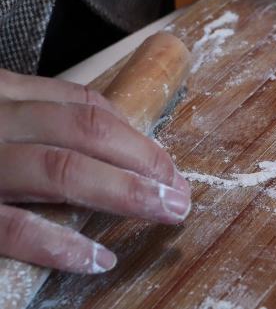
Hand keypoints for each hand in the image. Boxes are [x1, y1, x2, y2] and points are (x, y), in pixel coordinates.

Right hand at [0, 69, 190, 273]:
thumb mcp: (1, 121)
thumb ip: (42, 126)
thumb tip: (121, 152)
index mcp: (6, 95)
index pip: (85, 108)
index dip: (137, 139)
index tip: (169, 167)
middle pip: (86, 132)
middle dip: (145, 161)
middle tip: (180, 192)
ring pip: (61, 170)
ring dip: (124, 192)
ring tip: (165, 212)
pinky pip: (14, 227)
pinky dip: (60, 244)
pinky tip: (99, 257)